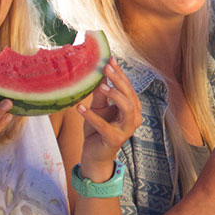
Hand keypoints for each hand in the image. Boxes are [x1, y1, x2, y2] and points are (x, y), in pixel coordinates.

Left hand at [77, 58, 142, 179]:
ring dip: (115, 95)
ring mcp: (126, 130)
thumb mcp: (99, 107)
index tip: (110, 60)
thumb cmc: (97, 129)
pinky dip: (91, 116)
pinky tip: (79, 108)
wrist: (94, 154)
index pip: (128, 88)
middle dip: (119, 80)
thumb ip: (101, 93)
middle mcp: (134, 118)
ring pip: (127, 108)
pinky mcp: (115, 139)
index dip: (121, 74)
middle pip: (130, 96)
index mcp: (132, 108)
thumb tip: (98, 73)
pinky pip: (104, 125)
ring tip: (100, 86)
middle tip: (106, 68)